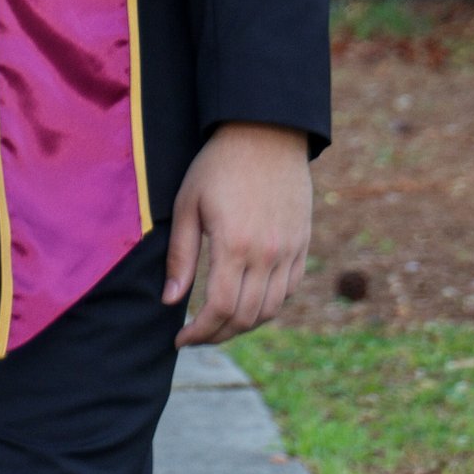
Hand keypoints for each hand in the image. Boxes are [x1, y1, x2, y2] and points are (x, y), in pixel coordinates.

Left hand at [164, 123, 312, 348]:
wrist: (266, 133)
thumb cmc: (218, 165)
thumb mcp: (188, 205)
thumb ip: (181, 257)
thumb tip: (171, 301)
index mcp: (235, 245)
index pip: (220, 309)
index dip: (199, 332)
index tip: (181, 340)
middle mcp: (268, 254)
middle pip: (246, 317)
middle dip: (218, 335)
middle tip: (196, 337)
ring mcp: (290, 250)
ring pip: (270, 309)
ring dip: (243, 325)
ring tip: (219, 324)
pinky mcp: (302, 243)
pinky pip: (289, 289)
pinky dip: (268, 306)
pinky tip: (248, 303)